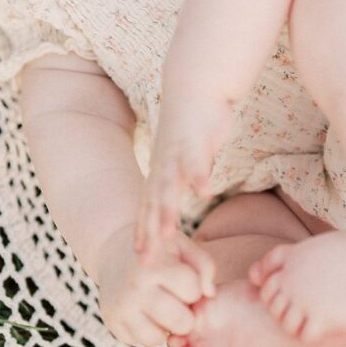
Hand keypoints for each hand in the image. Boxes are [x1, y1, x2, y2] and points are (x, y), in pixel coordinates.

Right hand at [96, 222, 216, 346]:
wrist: (115, 249)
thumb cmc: (159, 250)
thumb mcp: (183, 246)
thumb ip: (205, 266)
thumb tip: (209, 295)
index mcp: (156, 264)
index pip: (193, 291)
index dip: (194, 288)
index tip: (185, 280)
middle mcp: (135, 287)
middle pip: (180, 322)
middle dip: (185, 314)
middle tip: (177, 300)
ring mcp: (121, 306)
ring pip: (158, 338)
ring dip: (166, 327)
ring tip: (163, 307)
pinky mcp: (111, 320)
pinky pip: (138, 341)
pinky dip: (146, 331)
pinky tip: (146, 312)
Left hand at [135, 93, 233, 262]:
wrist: (195, 85)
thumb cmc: (193, 122)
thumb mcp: (186, 153)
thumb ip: (188, 173)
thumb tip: (196, 190)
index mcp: (161, 171)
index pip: (148, 207)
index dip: (143, 231)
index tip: (139, 258)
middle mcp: (164, 165)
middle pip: (154, 202)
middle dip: (149, 232)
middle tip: (145, 261)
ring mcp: (178, 153)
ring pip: (171, 185)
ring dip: (168, 209)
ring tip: (167, 233)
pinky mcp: (196, 139)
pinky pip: (198, 160)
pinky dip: (200, 176)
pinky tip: (206, 192)